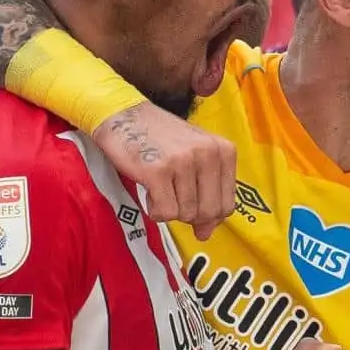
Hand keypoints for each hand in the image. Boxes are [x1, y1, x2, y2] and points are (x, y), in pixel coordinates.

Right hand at [91, 102, 236, 241]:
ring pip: (186, 214)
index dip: (207, 215)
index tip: (191, 206)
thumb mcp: (194, 157)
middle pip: (208, 213)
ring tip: (159, 186)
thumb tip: (205, 234)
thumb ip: (207, 194)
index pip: (227, 205)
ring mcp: (184, 162)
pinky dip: (154, 209)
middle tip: (172, 197)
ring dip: (169, 208)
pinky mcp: (158, 171)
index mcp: (223, 150)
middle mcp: (208, 154)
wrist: (123, 115)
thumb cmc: (159, 139)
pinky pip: (165, 213)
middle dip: (188, 214)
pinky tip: (149, 189)